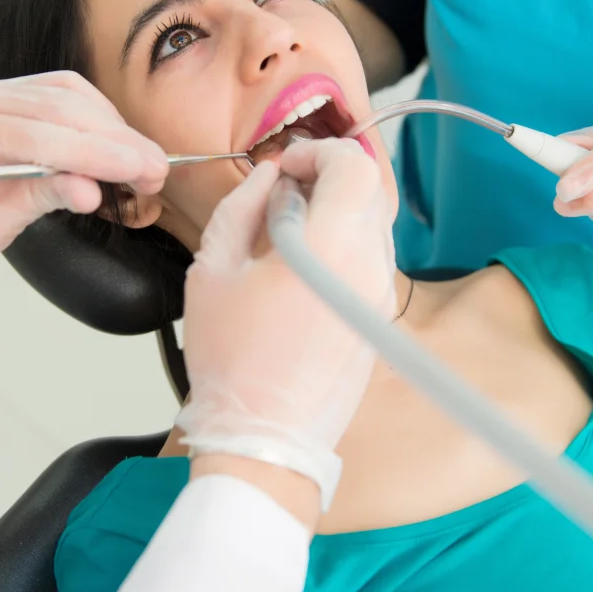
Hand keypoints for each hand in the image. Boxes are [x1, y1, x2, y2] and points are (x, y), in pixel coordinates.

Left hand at [0, 72, 167, 293]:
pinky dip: (93, 116)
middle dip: (113, 138)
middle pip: (55, 106)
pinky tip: (117, 142)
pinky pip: (56, 94)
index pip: (35, 132)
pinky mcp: (0, 95)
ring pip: (63, 92)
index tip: (139, 169)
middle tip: (156, 169)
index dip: (94, 151)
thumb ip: (39, 198)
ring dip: (110, 125)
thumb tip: (92, 190)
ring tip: (143, 161)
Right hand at [177, 138, 395, 508]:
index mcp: (329, 247)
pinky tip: (303, 265)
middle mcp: (368, 267)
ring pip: (372, 223)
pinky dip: (343, 243)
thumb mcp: (213, 270)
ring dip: (336, 210)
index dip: (318, 152)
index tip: (286, 165)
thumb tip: (267, 177)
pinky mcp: (378, 319)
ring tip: (287, 231)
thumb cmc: (233, 363)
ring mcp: (379, 295)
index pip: (353, 166)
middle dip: (327, 176)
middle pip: (368, 191)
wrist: (266, 440)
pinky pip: (369, 259)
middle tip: (284, 190)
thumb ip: (242, 207)